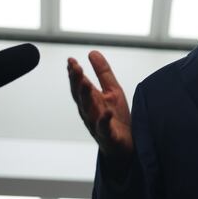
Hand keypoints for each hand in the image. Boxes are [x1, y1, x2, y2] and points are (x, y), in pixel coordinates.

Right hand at [67, 52, 132, 173]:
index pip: (79, 85)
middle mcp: (89, 113)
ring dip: (86, 97)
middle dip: (77, 82)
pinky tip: (107, 112)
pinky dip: (104, 121)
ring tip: (85, 84)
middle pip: (80, 96)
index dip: (74, 73)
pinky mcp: (108, 136)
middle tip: (75, 68)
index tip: (70, 60)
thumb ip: (102, 73)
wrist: (126, 146)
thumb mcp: (112, 90)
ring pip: (88, 111)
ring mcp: (97, 125)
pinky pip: (105, 128)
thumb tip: (91, 52)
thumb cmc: (117, 117)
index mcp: (90, 101)